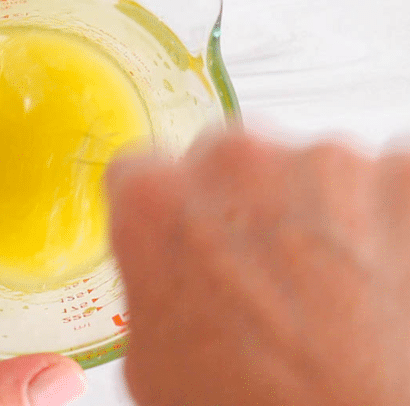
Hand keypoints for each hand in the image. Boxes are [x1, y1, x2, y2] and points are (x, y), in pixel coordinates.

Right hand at [106, 130, 409, 404]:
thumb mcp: (153, 362)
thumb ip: (149, 287)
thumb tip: (165, 276)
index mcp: (157, 204)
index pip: (140, 173)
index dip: (164, 211)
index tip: (184, 230)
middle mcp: (237, 164)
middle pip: (230, 160)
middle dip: (242, 204)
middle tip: (266, 275)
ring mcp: (329, 164)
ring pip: (311, 170)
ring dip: (317, 213)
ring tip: (333, 292)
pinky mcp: (404, 175)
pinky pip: (384, 183)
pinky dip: (384, 221)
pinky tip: (380, 280)